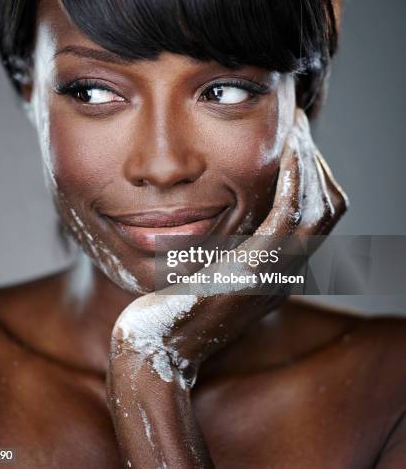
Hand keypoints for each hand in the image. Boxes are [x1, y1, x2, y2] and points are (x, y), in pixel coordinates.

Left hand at [108, 108, 348, 385]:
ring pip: (317, 209)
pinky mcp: (250, 273)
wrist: (152, 352)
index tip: (294, 139)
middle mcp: (285, 276)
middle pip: (327, 208)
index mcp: (278, 274)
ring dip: (309, 162)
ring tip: (293, 130)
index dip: (313, 173)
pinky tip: (285, 151)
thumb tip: (224, 208)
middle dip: (316, 161)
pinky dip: (295, 180)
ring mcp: (272, 277)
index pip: (319, 216)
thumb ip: (225, 246)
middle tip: (297, 126)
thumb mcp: (206, 271)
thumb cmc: (168, 309)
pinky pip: (289, 217)